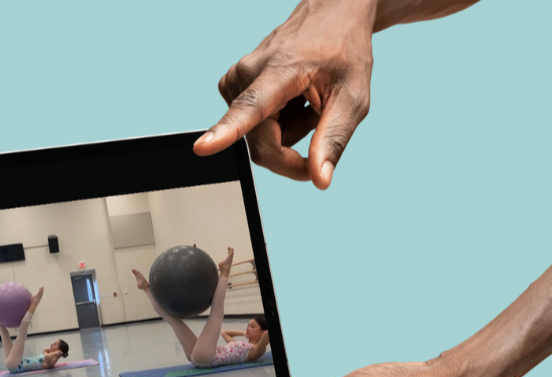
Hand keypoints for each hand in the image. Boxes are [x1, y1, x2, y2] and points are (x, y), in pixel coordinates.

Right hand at [193, 0, 374, 188]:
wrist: (331, 17)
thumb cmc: (343, 52)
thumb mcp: (353, 98)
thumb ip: (333, 139)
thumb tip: (319, 178)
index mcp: (279, 69)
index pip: (249, 107)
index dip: (226, 132)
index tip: (202, 148)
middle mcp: (247, 73)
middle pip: (260, 143)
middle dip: (292, 150)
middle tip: (320, 125)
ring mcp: (236, 79)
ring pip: (258, 138)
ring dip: (289, 131)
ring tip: (307, 101)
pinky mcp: (232, 86)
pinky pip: (253, 127)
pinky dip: (279, 122)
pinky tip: (293, 99)